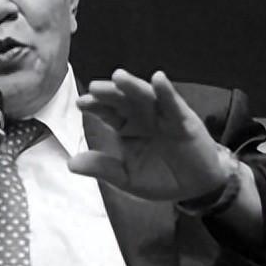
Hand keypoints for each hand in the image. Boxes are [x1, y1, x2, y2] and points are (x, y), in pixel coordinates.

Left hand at [70, 69, 228, 200]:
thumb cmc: (160, 177)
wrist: (195, 188)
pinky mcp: (183, 119)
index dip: (95, 106)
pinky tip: (158, 79)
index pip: (107, 112)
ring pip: (145, 96)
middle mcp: (142, 115)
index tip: (81, 103)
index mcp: (126, 126)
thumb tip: (70, 164)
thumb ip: (103, 168)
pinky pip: (173, 103)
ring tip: (119, 77)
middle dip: (109, 93)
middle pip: (122, 100)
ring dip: (133, 86)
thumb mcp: (127, 177)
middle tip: (95, 88)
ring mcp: (162, 114)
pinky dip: (166, 91)